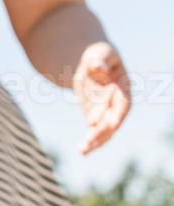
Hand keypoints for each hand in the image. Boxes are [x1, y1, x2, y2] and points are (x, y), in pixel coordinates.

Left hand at [73, 41, 129, 155]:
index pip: (123, 104)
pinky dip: (89, 140)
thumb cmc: (98, 55)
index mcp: (123, 88)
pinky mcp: (95, 115)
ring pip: (104, 130)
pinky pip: (94, 130)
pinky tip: (81, 149)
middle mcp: (117, 102)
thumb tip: (97, 65)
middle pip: (112, 121)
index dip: (118, 115)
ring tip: (82, 151)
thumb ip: (99, 60)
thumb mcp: (99, 54)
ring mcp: (107, 111)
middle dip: (102, 133)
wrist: (91, 62)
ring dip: (95, 141)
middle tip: (88, 142)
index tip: (111, 125)